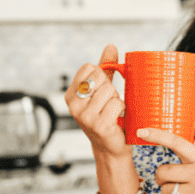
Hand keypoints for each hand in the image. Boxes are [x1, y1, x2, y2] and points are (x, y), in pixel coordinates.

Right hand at [65, 44, 128, 158]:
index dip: (101, 75)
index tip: (102, 89)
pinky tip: (118, 119)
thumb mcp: (103, 90)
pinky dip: (123, 109)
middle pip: (100, 78)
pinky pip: (118, 104)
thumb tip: (111, 46)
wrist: (112, 147)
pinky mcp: (100, 125)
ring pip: (110, 90)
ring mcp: (85, 116)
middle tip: (108, 104)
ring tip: (113, 111)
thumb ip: (105, 68)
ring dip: (117, 99)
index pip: (89, 68)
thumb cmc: (107, 116)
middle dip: (110, 88)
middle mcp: (74, 106)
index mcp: (71, 95)